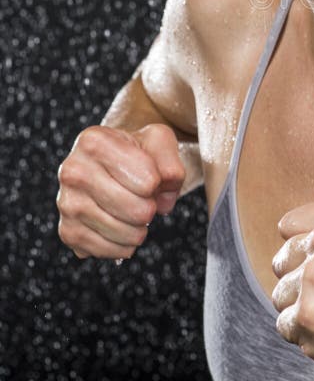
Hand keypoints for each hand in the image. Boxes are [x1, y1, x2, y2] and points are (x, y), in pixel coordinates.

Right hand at [56, 123, 184, 259]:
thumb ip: (171, 165)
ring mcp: (66, 203)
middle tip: (146, 199)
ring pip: (123, 232)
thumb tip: (162, 202)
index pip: (148, 180)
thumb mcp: (159, 140)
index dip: (158, 182)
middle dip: (150, 208)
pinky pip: (106, 250)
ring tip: (136, 215)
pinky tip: (124, 230)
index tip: (150, 174)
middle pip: (137, 210)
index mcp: (94, 141)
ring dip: (139, 229)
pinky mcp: (67, 231)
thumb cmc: (137, 150)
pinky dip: (123, 246)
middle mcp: (72, 171)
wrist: (110, 162)